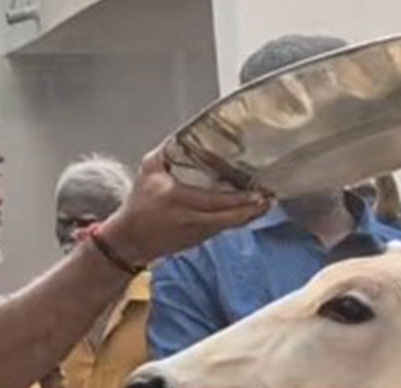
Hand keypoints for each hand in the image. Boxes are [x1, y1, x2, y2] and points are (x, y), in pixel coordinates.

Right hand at [100, 144, 269, 265]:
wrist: (131, 240)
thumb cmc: (139, 204)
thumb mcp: (149, 171)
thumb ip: (168, 152)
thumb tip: (186, 135)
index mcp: (179, 200)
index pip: (215, 201)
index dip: (239, 200)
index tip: (256, 193)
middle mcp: (192, 219)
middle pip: (231, 218)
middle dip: (253, 210)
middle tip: (269, 198)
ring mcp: (199, 233)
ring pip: (231, 225)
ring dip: (250, 215)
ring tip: (266, 202)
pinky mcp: (201, 240)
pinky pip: (225, 228)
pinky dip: (238, 219)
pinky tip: (250, 210)